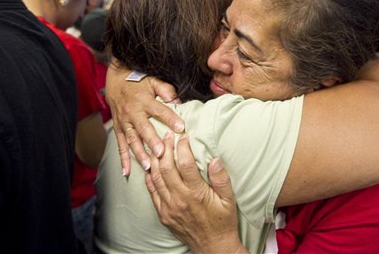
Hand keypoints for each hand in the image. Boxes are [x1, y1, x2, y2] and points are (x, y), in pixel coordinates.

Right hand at [105, 61, 184, 175]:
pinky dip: (123, 160)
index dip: (170, 118)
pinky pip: (120, 146)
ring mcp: (124, 123)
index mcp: (144, 100)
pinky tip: (127, 172)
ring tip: (148, 166)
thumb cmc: (139, 82)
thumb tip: (179, 102)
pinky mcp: (118, 130)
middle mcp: (132, 113)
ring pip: (131, 140)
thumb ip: (166, 90)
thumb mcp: (153, 81)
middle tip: (161, 152)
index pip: (159, 110)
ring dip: (139, 154)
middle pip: (143, 128)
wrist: (116, 81)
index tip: (181, 127)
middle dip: (152, 141)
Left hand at [145, 133, 246, 252]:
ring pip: (156, 178)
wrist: (213, 247)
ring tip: (157, 146)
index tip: (184, 137)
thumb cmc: (223, 222)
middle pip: (166, 168)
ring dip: (155, 160)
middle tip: (167, 136)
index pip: (185, 163)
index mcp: (196, 193)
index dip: (182, 147)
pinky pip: (152, 192)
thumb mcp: (229, 200)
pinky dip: (150, 177)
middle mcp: (179, 199)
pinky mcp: (163, 214)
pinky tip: (151, 167)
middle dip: (165, 148)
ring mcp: (169, 207)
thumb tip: (215, 159)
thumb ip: (221, 179)